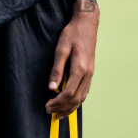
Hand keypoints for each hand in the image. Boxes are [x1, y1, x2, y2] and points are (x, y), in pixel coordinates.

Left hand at [46, 0, 97, 115]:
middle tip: (50, 112)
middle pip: (76, 99)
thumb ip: (56, 69)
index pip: (69, 93)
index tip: (47, 106)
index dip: (57, 102)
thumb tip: (51, 88)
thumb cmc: (72, 34)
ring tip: (59, 113)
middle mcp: (88, 73)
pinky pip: (84, 91)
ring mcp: (91, 73)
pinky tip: (69, 103)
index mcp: (80, 69)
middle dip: (63, 108)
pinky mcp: (90, 72)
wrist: (87, 23)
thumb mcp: (61, 49)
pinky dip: (76, 100)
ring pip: (82, 97)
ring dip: (70, 107)